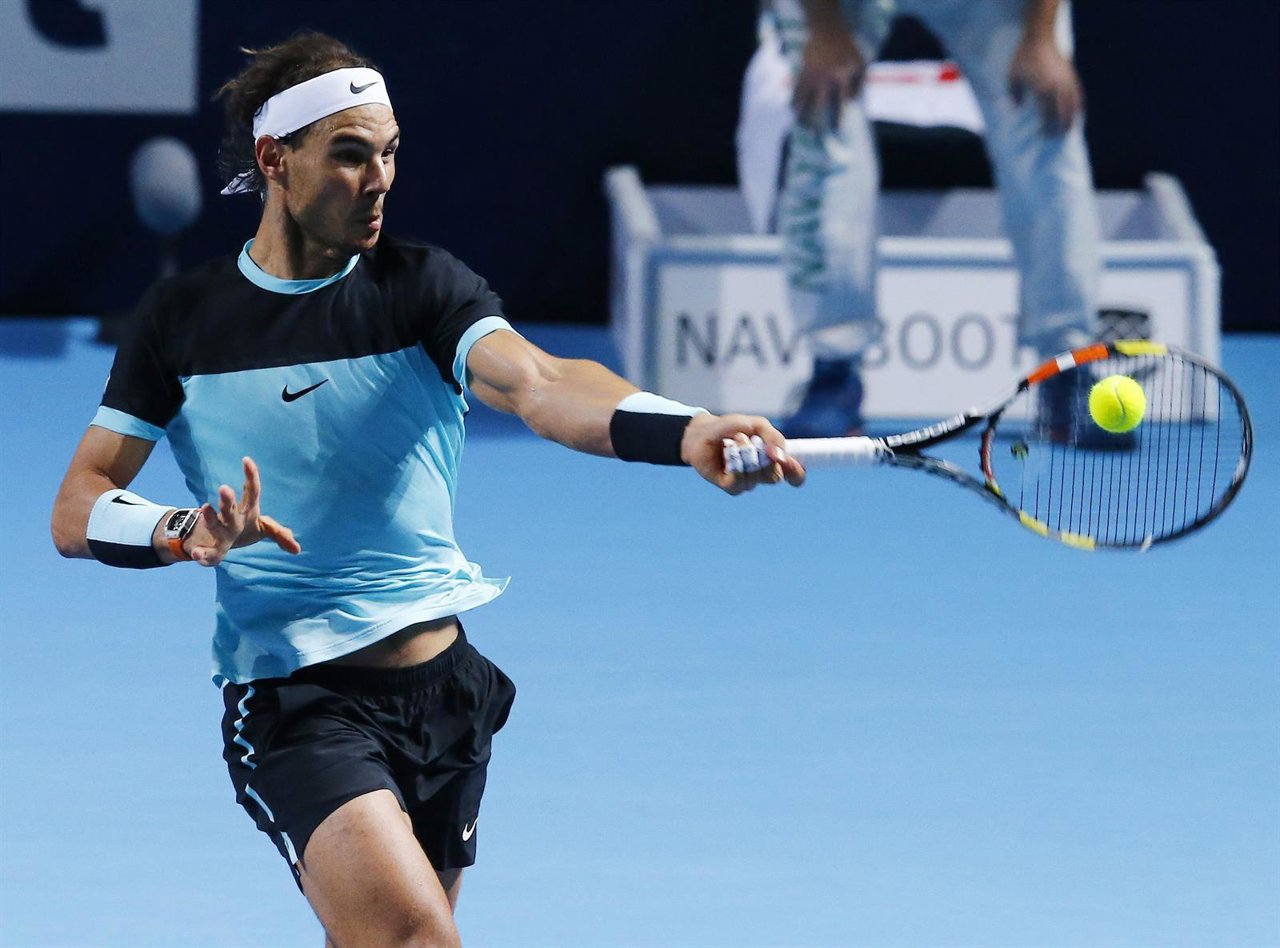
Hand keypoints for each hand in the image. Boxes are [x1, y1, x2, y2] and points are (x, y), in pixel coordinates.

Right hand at [185, 456, 300, 566]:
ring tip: (205, 510)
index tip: (246, 459)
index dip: (251, 477)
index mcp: (248, 511)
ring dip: (211, 519)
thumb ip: (280, 534)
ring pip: (216, 525)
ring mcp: (220, 533)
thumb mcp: (264, 528)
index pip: (251, 491)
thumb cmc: (243, 529)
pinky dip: (201, 555)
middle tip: (224, 488)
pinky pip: (208, 554)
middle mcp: (232, 519)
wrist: (211, 541)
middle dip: (228, 500)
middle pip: (230, 508)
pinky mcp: (211, 551)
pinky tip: (197, 554)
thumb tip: (297, 550)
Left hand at [682, 414, 805, 495]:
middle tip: (752, 441)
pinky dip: (735, 465)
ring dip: (746, 455)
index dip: (796, 473)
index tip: (790, 464)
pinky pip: (739, 482)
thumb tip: (781, 456)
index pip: (793, 475)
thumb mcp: (757, 425)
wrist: (703, 431)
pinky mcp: (729, 485)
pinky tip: (729, 454)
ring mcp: (746, 481)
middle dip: (764, 458)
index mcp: (773, 460)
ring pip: (756, 477)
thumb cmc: (731, 428)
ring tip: (736, 441)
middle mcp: (761, 473)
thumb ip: (773, 437)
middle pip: (775, 476)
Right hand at [793, 24, 864, 130]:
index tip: (836, 131)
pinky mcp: (803, 72)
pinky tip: (792, 111)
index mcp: (843, 77)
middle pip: (820, 105)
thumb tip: (853, 102)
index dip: (839, 118)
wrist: (827, 30)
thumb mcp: (860, 62)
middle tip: (814, 135)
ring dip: (802, 114)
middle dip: (816, 121)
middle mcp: (827, 79)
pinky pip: (796, 90)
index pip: (842, 102)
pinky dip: (794, 101)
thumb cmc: (847, 48)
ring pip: (805, 99)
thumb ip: (860, 83)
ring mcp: (814, 75)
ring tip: (800, 127)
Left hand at [1008, 36, 1081, 133]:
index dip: (1046, 128)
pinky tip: (1076, 114)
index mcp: (1043, 90)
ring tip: (1067, 130)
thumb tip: (1018, 108)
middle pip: (1064, 115)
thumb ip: (1014, 95)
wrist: (1040, 38)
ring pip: (1074, 107)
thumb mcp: (1012, 77)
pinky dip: (1078, 107)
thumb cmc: (1023, 58)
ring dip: (1071, 120)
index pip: (1047, 116)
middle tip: (1055, 138)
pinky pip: (1079, 96)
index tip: (1042, 136)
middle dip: (1060, 129)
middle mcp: (1058, 88)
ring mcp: (1067, 82)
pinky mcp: (1072, 76)